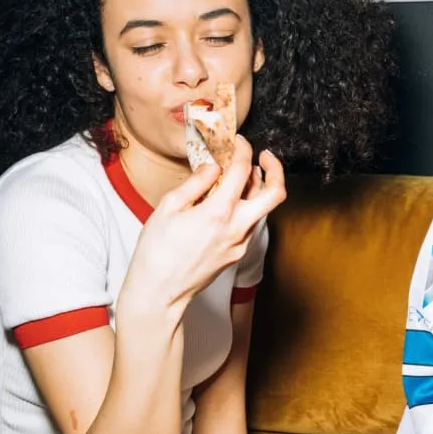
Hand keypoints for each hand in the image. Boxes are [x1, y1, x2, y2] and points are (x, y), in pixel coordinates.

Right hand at [120, 138, 285, 316]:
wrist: (160, 292)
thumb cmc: (156, 252)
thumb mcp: (168, 208)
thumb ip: (196, 183)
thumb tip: (214, 166)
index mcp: (218, 213)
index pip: (243, 171)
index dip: (243, 150)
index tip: (237, 141)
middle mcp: (236, 229)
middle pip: (275, 194)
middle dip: (275, 169)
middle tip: (264, 155)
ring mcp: (240, 244)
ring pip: (265, 210)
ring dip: (261, 188)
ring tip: (246, 174)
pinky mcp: (237, 254)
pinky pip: (252, 224)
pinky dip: (249, 206)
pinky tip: (233, 200)